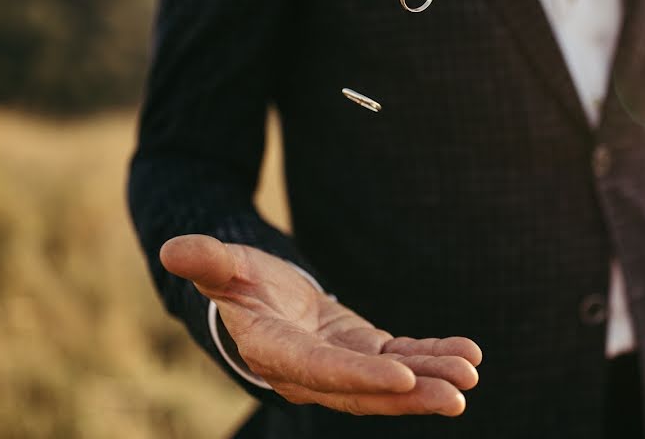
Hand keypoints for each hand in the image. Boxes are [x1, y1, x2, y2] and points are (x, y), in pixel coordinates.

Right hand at [160, 234, 481, 415]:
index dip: (359, 375)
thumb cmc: (236, 278)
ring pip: (388, 381)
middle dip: (410, 394)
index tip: (404, 376)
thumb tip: (174, 249)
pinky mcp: (361, 352)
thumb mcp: (223, 264)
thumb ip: (206, 261)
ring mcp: (340, 364)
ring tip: (470, 376)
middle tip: (457, 395)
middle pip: (363, 389)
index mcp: (274, 351)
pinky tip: (467, 356)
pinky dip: (431, 356)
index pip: (319, 369)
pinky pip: (400, 357)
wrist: (255, 295)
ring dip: (430, 380)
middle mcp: (309, 370)